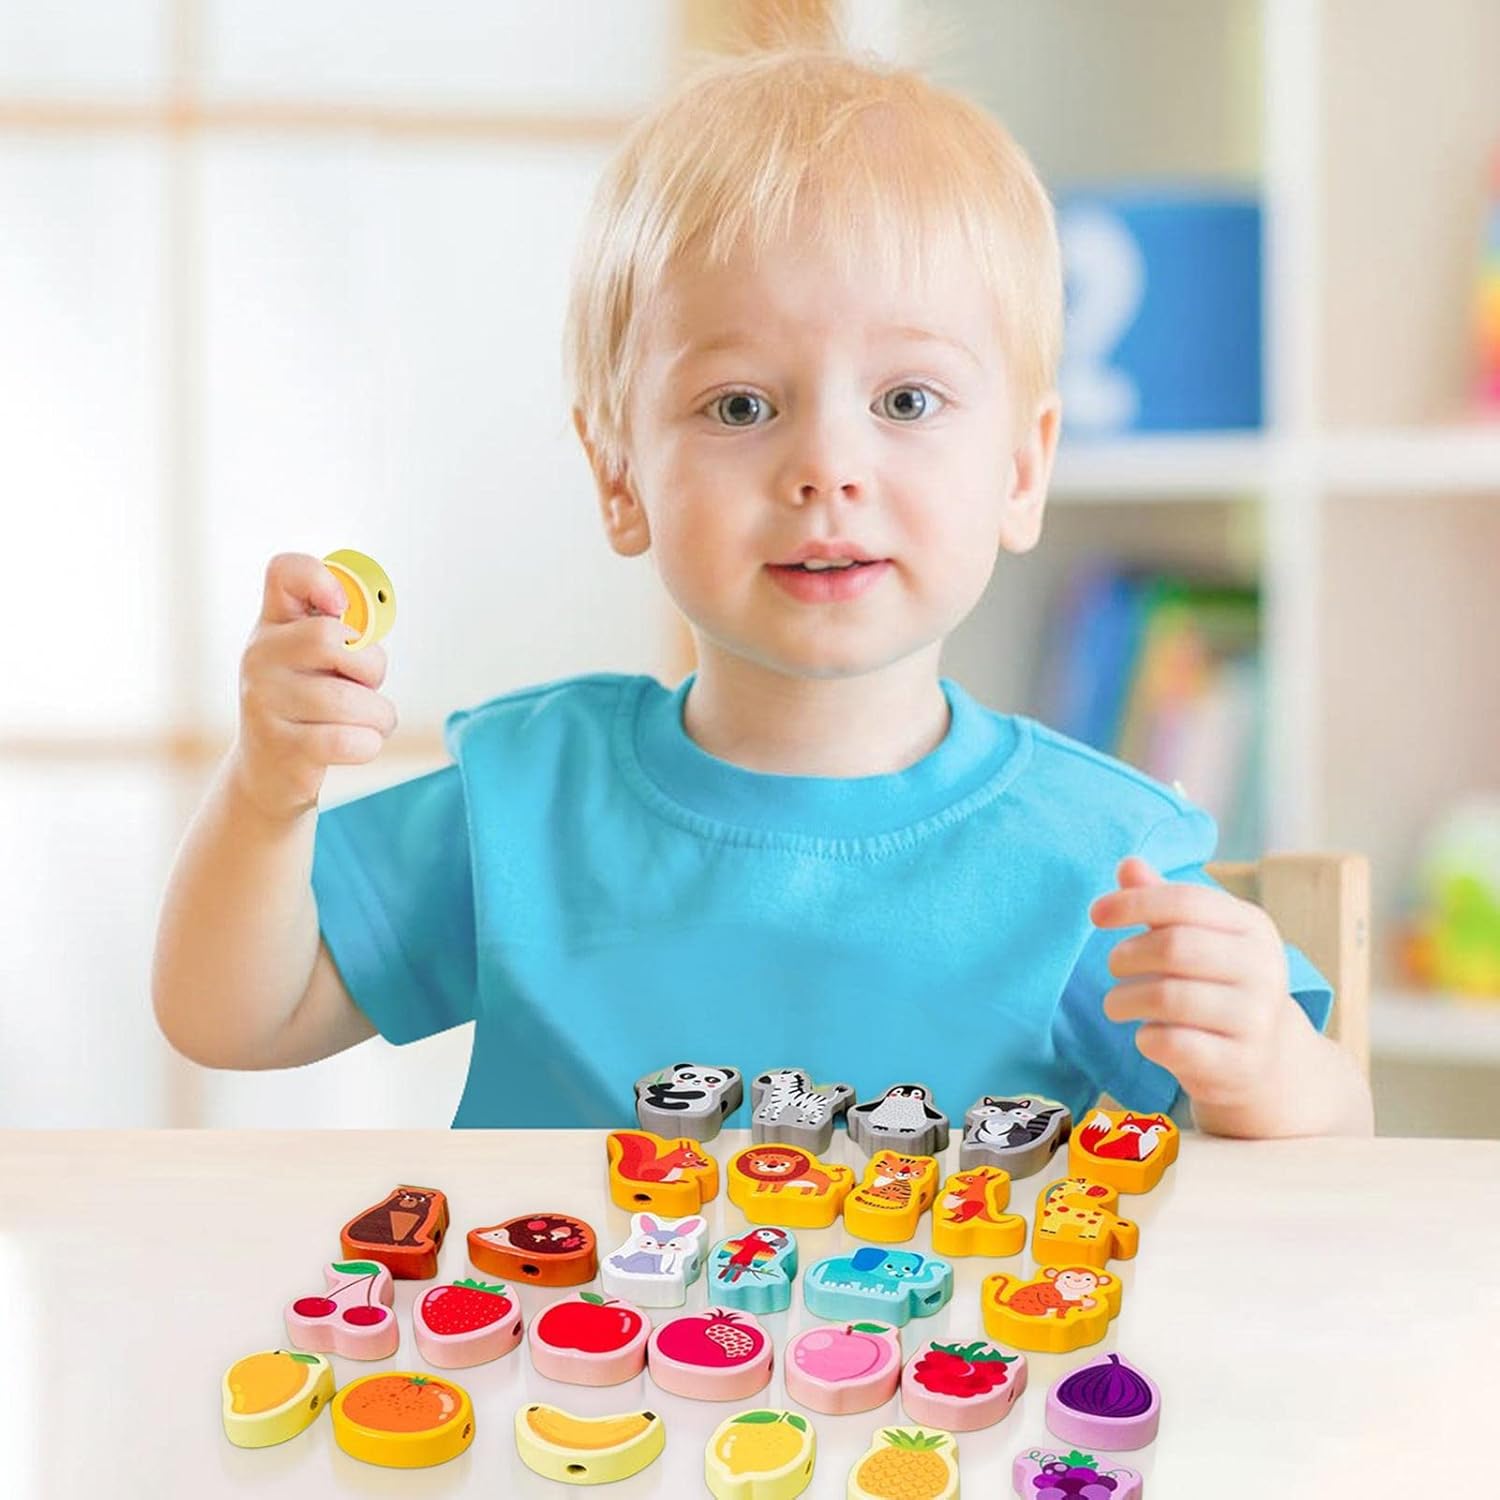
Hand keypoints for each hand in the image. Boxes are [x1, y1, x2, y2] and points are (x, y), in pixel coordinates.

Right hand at [232, 552, 398, 822]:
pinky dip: (370, 743)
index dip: (321, 578)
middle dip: (371, 665)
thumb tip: (369, 625)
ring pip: (350, 699)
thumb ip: (345, 632)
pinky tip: (359, 743)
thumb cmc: (310, 705)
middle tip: (366, 684)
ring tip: (369, 721)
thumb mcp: (318, 660)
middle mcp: (259, 655)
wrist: (269, 773)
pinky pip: (350, 740)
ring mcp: (264, 702)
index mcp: (274, 624)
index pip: (284, 571)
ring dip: (379, 714)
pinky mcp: (282, 748)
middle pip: (330, 637)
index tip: (341, 608)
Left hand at [1088, 855, 1301, 1114]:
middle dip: (1127, 956)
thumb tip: (1128, 865)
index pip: (1186, 901)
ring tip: (1117, 1004)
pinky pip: (1174, 1044)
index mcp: (1252, 927)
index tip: (1096, 914)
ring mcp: (1257, 1019)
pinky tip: (1146, 1036)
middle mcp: (1263, 969)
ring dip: (1125, 1000)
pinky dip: (1146, 1038)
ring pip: (1168, 998)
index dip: (1134, 903)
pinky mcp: (1241, 1063)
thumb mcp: (1199, 937)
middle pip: (1175, 947)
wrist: (1268, 1058)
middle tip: (1113, 967)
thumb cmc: (1217, 984)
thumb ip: (1162, 901)